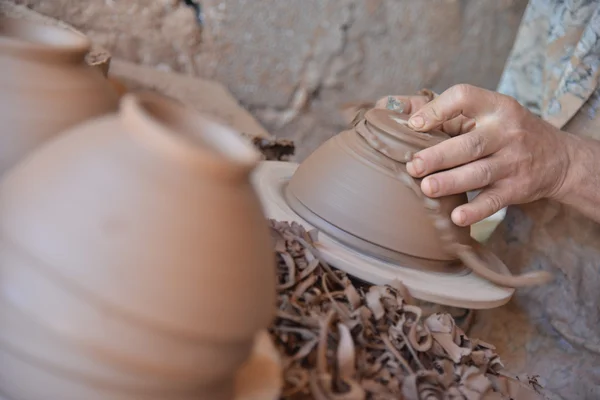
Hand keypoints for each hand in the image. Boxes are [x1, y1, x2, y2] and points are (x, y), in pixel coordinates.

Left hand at [395, 84, 571, 226]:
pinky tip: (457, 217)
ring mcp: (513, 161)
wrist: (558, 158)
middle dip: (439, 155)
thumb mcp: (483, 112)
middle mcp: (506, 132)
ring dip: (451, 182)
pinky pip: (494, 201)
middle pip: (469, 143)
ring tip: (427, 188)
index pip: (465, 97)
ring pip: (479, 173)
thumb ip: (439, 107)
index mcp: (494, 106)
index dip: (438, 108)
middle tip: (412, 165)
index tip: (414, 124)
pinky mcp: (517, 189)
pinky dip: (476, 211)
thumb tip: (390, 105)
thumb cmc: (503, 131)